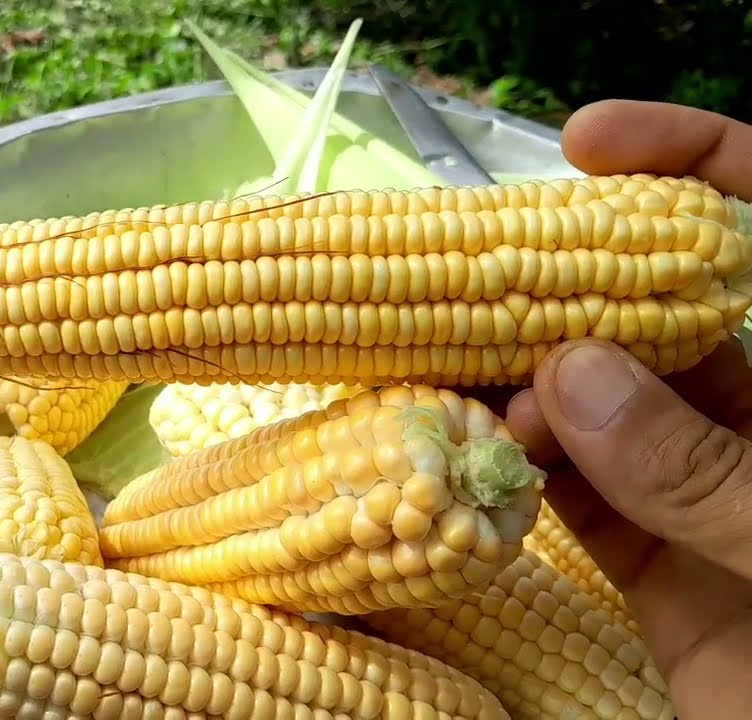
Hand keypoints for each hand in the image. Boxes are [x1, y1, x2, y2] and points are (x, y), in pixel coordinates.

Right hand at [507, 99, 751, 718]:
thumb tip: (573, 377)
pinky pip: (582, 499)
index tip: (587, 142)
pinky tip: (474, 453)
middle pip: (663, 314)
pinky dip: (523, 473)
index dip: (698, 158)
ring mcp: (716, 496)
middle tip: (475, 278)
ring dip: (527, 392)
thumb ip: (712, 472)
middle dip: (569, 291)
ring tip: (463, 391)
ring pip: (604, 408)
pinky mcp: (666, 571)